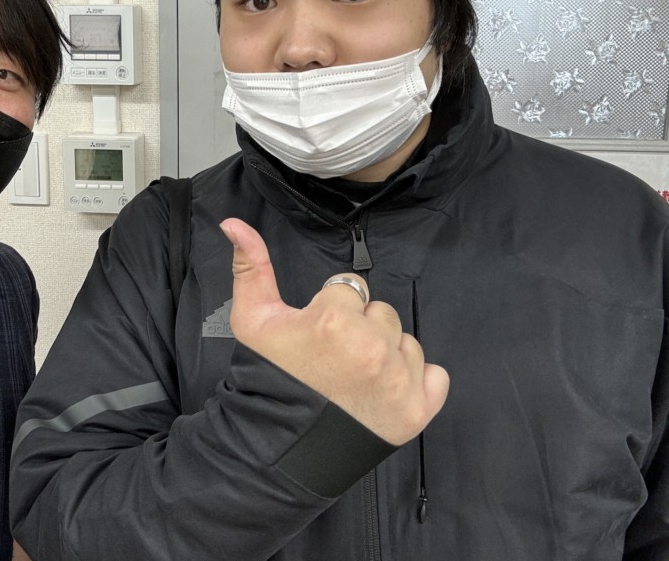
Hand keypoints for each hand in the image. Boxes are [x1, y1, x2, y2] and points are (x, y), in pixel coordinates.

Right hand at [221, 218, 448, 445]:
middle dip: (360, 330)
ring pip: (405, 342)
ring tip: (355, 378)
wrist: (281, 446)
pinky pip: (435, 376)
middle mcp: (373, 347)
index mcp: (335, 320)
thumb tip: (234, 223)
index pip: (349, 290)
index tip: (315, 338)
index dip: (330, 312)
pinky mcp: (417, 411)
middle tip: (333, 360)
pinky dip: (417, 382)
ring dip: (387, 354)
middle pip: (380, 314)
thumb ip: (250, 266)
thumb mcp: (252, 320)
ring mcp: (398, 380)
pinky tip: (384, 391)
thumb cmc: (268, 379)